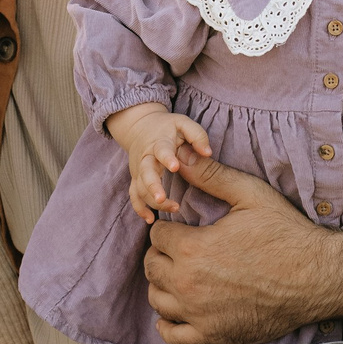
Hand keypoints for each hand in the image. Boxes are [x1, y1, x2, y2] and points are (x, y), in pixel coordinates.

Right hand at [107, 103, 211, 223]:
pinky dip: (140, 209)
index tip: (175, 166)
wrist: (141, 127)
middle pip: (145, 172)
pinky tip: (151, 219)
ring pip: (140, 188)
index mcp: (159, 142)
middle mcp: (145, 157)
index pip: (161, 150)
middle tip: (162, 198)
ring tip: (173, 208)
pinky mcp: (136, 179)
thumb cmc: (168, 128)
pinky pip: (134, 196)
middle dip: (152, 186)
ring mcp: (139, 170)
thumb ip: (197, 135)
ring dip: (152, 200)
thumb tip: (208, 152)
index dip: (167, 158)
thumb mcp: (183, 124)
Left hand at [144, 154, 342, 343]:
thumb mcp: (250, 194)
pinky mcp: (212, 335)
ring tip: (182, 275)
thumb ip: (210, 175)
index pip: (157, 235)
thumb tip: (179, 153)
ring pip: (157, 299)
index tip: (184, 229)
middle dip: (163, 254)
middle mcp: (188, 283)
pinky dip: (168, 323)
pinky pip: (172, 335)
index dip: (170, 228)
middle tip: (183, 249)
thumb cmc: (287, 234)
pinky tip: (178, 310)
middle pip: (151, 266)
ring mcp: (198, 313)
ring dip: (164, 284)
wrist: (318, 278)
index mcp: (192, 248)